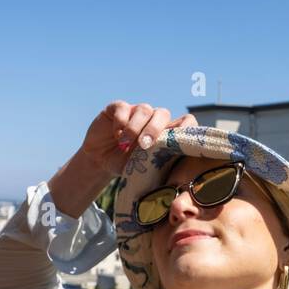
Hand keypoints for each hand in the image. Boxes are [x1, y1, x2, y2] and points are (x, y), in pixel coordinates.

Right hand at [80, 101, 197, 174]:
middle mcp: (153, 119)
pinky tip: (116, 136)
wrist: (101, 161)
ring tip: (124, 144)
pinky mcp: (117, 108)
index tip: (181, 142)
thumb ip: (160, 166)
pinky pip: (123, 108)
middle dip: (154, 129)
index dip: (187, 128)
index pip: (185, 121)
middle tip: (144, 145)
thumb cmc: (127, 166)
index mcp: (165, 133)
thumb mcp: (146, 169)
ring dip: (135, 128)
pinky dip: (120, 122)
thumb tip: (176, 181)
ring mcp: (136, 111)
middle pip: (163, 113)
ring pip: (144, 110)